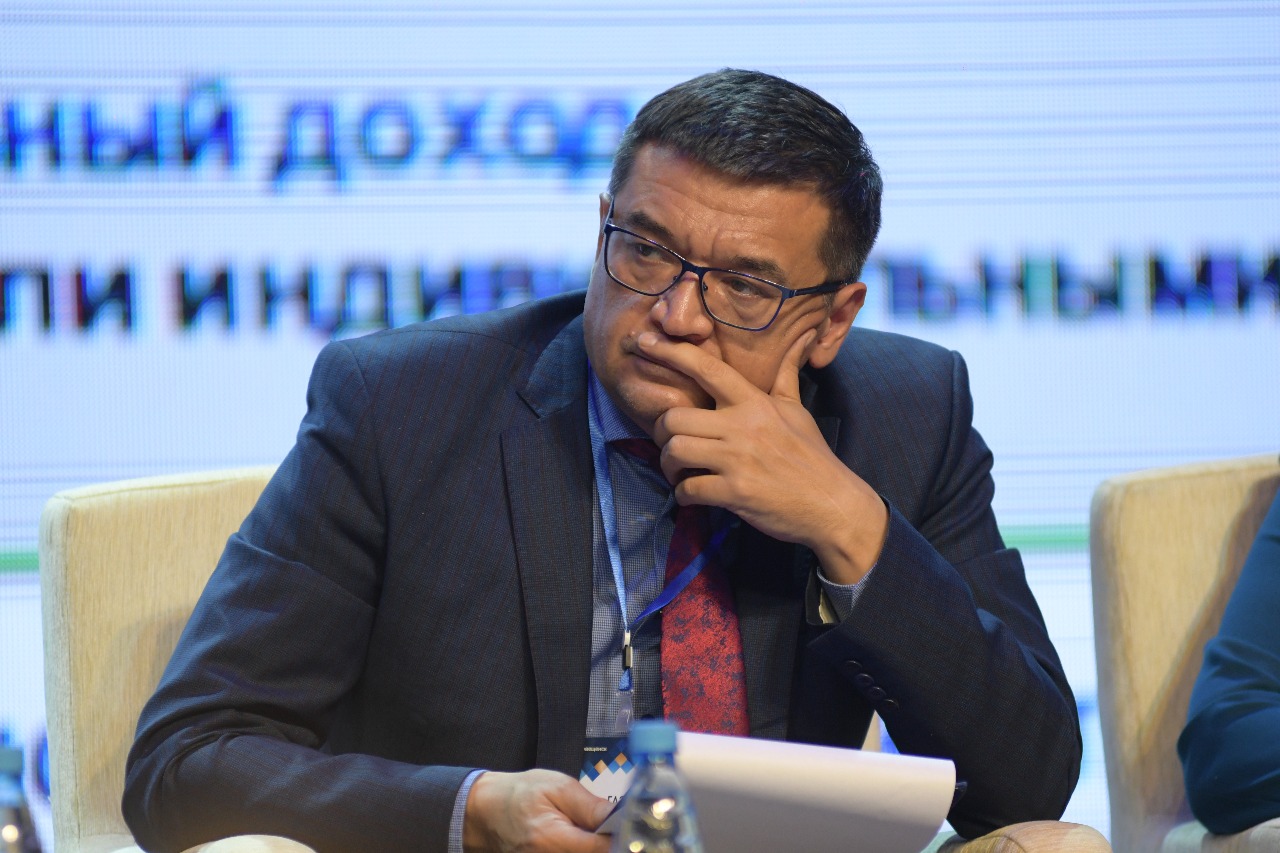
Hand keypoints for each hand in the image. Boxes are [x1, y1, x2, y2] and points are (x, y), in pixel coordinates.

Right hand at [463, 769, 612, 852]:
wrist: (486, 811)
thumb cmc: (519, 794)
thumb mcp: (557, 787)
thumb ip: (591, 806)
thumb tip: (622, 817)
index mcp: (552, 839)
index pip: (602, 848)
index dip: (621, 836)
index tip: (628, 825)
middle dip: (607, 842)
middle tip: (606, 825)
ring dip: (593, 846)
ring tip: (587, 830)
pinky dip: (580, 847)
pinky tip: (576, 838)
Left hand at [639, 330, 887, 584]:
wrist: (833, 505)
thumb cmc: (812, 456)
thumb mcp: (798, 411)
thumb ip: (786, 376)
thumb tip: (800, 340)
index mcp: (755, 402)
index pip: (706, 368)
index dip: (670, 352)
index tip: (643, 342)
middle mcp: (743, 425)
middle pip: (673, 418)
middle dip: (661, 434)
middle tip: (669, 444)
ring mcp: (738, 460)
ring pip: (674, 451)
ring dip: (668, 466)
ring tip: (678, 471)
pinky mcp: (735, 492)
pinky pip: (688, 489)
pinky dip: (683, 494)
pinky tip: (693, 495)